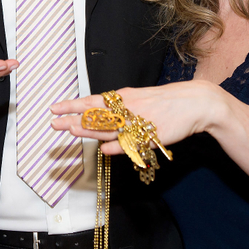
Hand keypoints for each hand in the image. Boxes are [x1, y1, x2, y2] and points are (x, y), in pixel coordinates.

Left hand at [50, 83, 219, 155]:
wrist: (194, 102)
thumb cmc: (163, 101)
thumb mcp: (137, 100)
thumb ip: (118, 110)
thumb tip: (99, 118)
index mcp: (123, 98)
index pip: (92, 102)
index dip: (72, 105)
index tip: (54, 108)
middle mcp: (127, 108)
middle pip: (96, 114)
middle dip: (74, 118)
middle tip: (54, 122)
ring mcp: (138, 122)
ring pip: (111, 128)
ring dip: (91, 130)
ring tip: (72, 131)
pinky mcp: (151, 135)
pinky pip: (131, 143)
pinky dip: (118, 147)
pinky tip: (104, 150)